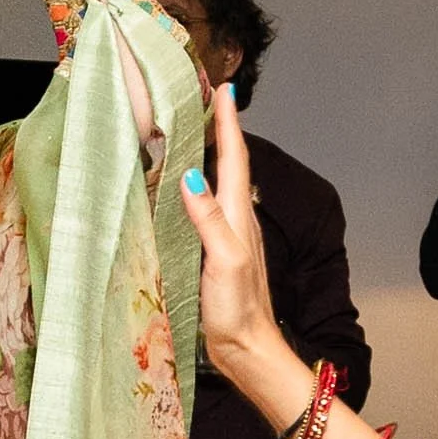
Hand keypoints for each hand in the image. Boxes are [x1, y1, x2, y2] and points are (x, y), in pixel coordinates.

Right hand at [180, 87, 308, 430]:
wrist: (247, 350)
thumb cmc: (237, 310)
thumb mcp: (224, 261)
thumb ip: (209, 220)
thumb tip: (192, 177)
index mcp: (238, 216)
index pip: (234, 159)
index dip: (229, 123)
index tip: (225, 88)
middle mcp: (236, 220)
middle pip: (230, 164)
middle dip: (221, 129)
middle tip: (209, 97)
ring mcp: (228, 236)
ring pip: (221, 184)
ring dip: (213, 155)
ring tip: (198, 129)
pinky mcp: (217, 253)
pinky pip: (209, 207)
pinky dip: (201, 186)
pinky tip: (190, 188)